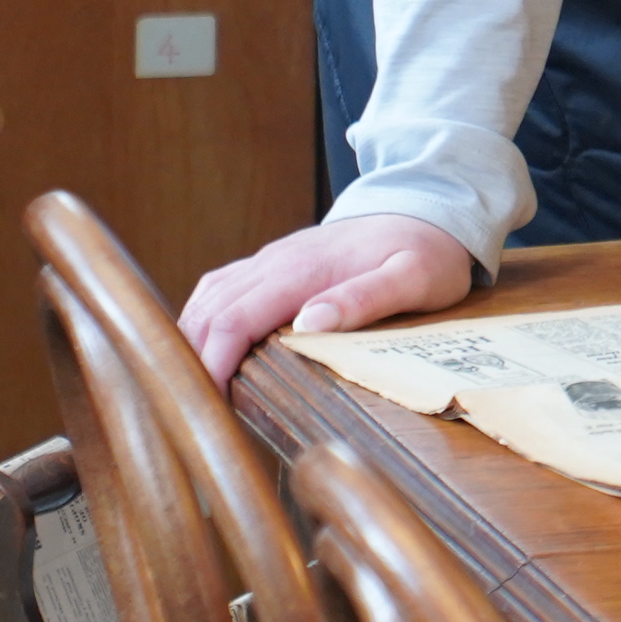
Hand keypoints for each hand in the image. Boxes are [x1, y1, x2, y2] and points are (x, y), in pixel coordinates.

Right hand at [177, 214, 476, 384]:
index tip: (208, 405)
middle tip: (194, 412)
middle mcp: (275, 262)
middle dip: (192, 362)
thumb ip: (365, 298)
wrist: (429, 209)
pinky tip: (204, 348)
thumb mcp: (415, 278)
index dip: (211, 364)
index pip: (233, 320)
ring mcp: (270, 259)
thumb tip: (308, 323)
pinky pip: (220, 289)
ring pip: (207, 299)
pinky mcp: (273, 263)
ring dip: (191, 342)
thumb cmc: (427, 251)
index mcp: (302, 270)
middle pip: (209, 313)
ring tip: (193, 390)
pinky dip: (202, 320)